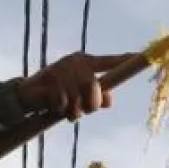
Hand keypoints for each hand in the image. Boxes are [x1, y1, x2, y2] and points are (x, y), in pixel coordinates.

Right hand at [15, 51, 134, 120]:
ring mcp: (62, 69)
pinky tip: (55, 107)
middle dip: (90, 104)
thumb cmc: (58, 94)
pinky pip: (63, 101)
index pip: (109, 62)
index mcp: (86, 63)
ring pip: (79, 96)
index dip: (124, 60)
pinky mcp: (50, 78)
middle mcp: (76, 62)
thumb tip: (108, 100)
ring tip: (67, 111)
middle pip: (94, 86)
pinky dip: (60, 109)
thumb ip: (97, 96)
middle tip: (82, 111)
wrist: (28, 94)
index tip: (140, 55)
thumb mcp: (79, 95)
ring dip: (74, 111)